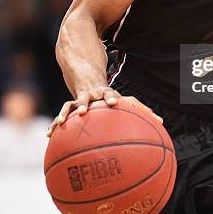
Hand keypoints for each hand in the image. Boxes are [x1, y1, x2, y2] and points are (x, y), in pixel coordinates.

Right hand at [47, 86, 162, 136]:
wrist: (88, 78)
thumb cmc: (111, 97)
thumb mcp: (126, 101)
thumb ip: (143, 111)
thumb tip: (164, 123)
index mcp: (109, 95)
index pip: (110, 94)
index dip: (112, 97)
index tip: (114, 103)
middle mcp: (94, 96)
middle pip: (88, 98)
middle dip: (85, 103)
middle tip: (83, 111)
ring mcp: (81, 99)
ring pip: (72, 105)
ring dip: (67, 112)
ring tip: (60, 122)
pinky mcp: (71, 105)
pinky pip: (63, 114)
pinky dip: (56, 124)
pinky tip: (49, 135)